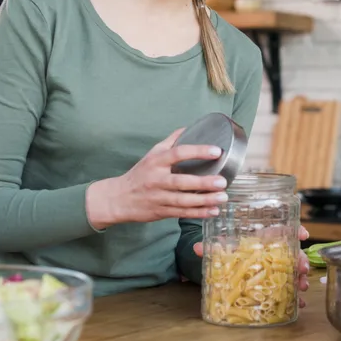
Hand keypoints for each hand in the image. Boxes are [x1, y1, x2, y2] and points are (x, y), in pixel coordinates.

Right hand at [86, 128, 227, 229]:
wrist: (118, 198)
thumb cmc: (140, 174)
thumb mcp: (152, 154)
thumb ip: (171, 141)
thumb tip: (189, 127)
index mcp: (156, 162)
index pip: (178, 153)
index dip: (197, 151)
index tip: (216, 151)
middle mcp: (157, 179)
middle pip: (181, 182)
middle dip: (203, 183)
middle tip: (222, 181)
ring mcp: (159, 197)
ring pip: (183, 201)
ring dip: (204, 200)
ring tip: (222, 197)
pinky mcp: (161, 211)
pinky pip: (182, 213)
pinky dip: (198, 213)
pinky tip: (213, 211)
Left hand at [192, 226, 311, 306]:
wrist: (228, 268)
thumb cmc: (232, 254)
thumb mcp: (223, 250)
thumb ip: (212, 248)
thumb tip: (197, 247)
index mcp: (265, 239)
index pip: (284, 230)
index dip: (295, 230)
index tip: (303, 234)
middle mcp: (275, 252)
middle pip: (294, 252)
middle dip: (301, 259)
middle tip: (302, 268)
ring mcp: (279, 268)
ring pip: (296, 270)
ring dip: (301, 278)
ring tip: (301, 286)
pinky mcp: (277, 284)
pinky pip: (290, 288)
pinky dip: (296, 296)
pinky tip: (299, 303)